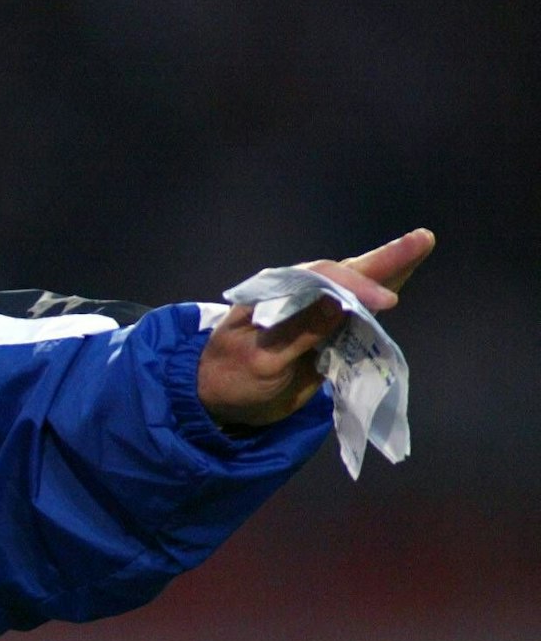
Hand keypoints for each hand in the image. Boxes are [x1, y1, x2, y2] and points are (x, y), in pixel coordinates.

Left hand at [198, 227, 434, 428]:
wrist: (217, 400)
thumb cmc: (231, 377)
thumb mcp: (260, 359)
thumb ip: (299, 332)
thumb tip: (339, 304)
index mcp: (276, 296)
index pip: (322, 280)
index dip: (356, 288)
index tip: (386, 302)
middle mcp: (297, 297)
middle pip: (344, 274)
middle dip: (384, 260)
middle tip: (422, 240)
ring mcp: (311, 314)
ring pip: (353, 288)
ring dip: (387, 271)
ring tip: (418, 247)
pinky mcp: (320, 333)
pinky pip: (353, 312)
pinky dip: (375, 297)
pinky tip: (398, 281)